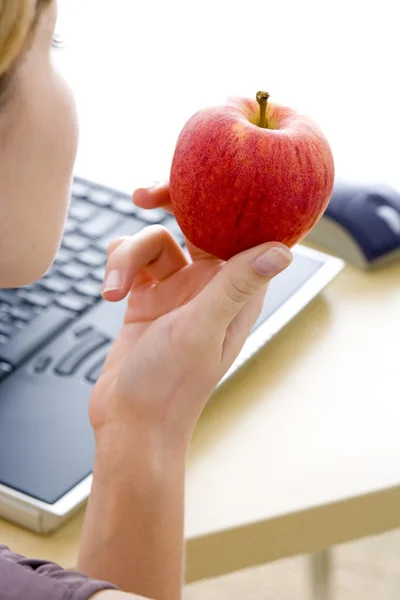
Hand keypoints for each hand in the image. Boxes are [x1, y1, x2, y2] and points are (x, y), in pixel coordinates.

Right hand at [89, 183, 291, 445]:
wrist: (129, 423)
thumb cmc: (169, 388)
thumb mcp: (201, 330)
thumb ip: (235, 287)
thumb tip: (281, 251)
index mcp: (235, 293)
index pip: (242, 232)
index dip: (228, 202)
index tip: (205, 179)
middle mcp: (210, 287)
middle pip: (197, 225)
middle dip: (169, 206)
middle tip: (143, 194)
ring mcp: (177, 292)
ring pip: (155, 243)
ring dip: (128, 256)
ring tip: (113, 288)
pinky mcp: (147, 299)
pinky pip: (133, 262)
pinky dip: (118, 266)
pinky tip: (110, 288)